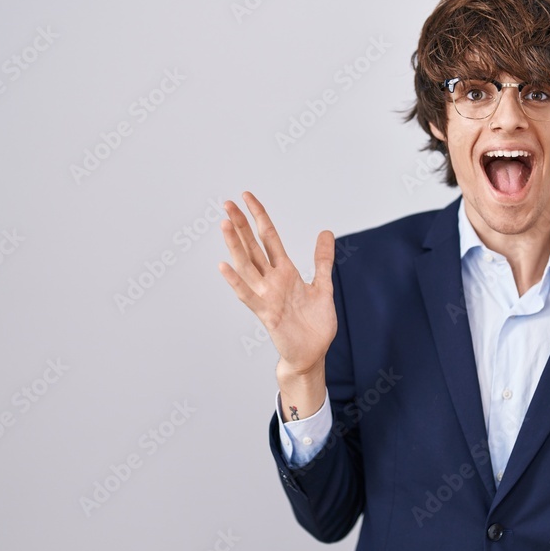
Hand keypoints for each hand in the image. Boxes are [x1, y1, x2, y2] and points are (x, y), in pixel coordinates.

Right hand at [218, 191, 336, 385]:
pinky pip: (248, 295)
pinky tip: (224, 266)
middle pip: (253, 247)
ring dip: (235, 246)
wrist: (312, 354)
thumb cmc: (314, 324)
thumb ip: (322, 260)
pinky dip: (236, 282)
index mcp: (285, 272)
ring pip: (247, 266)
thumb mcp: (323, 286)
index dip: (258, 216)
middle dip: (241, 225)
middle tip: (227, 203)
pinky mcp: (267, 313)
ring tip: (224, 224)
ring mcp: (267, 296)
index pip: (268, 237)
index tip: (246, 196)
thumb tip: (325, 232)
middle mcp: (272, 281)